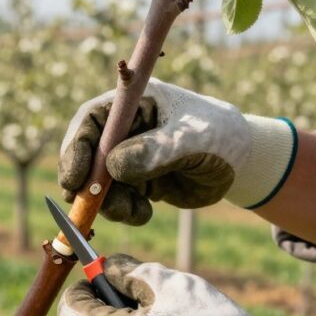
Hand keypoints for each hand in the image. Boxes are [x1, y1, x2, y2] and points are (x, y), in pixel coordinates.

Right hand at [58, 78, 296, 223]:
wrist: (240, 163)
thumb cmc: (219, 137)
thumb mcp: (191, 141)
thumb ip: (154, 150)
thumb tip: (113, 166)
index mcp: (133, 103)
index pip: (92, 119)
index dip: (77, 147)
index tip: (74, 179)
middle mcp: (123, 127)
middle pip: (85, 152)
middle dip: (83, 181)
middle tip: (83, 205)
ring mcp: (126, 154)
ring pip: (97, 181)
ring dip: (107, 202)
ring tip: (134, 211)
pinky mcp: (134, 180)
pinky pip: (115, 199)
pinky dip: (123, 210)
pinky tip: (144, 212)